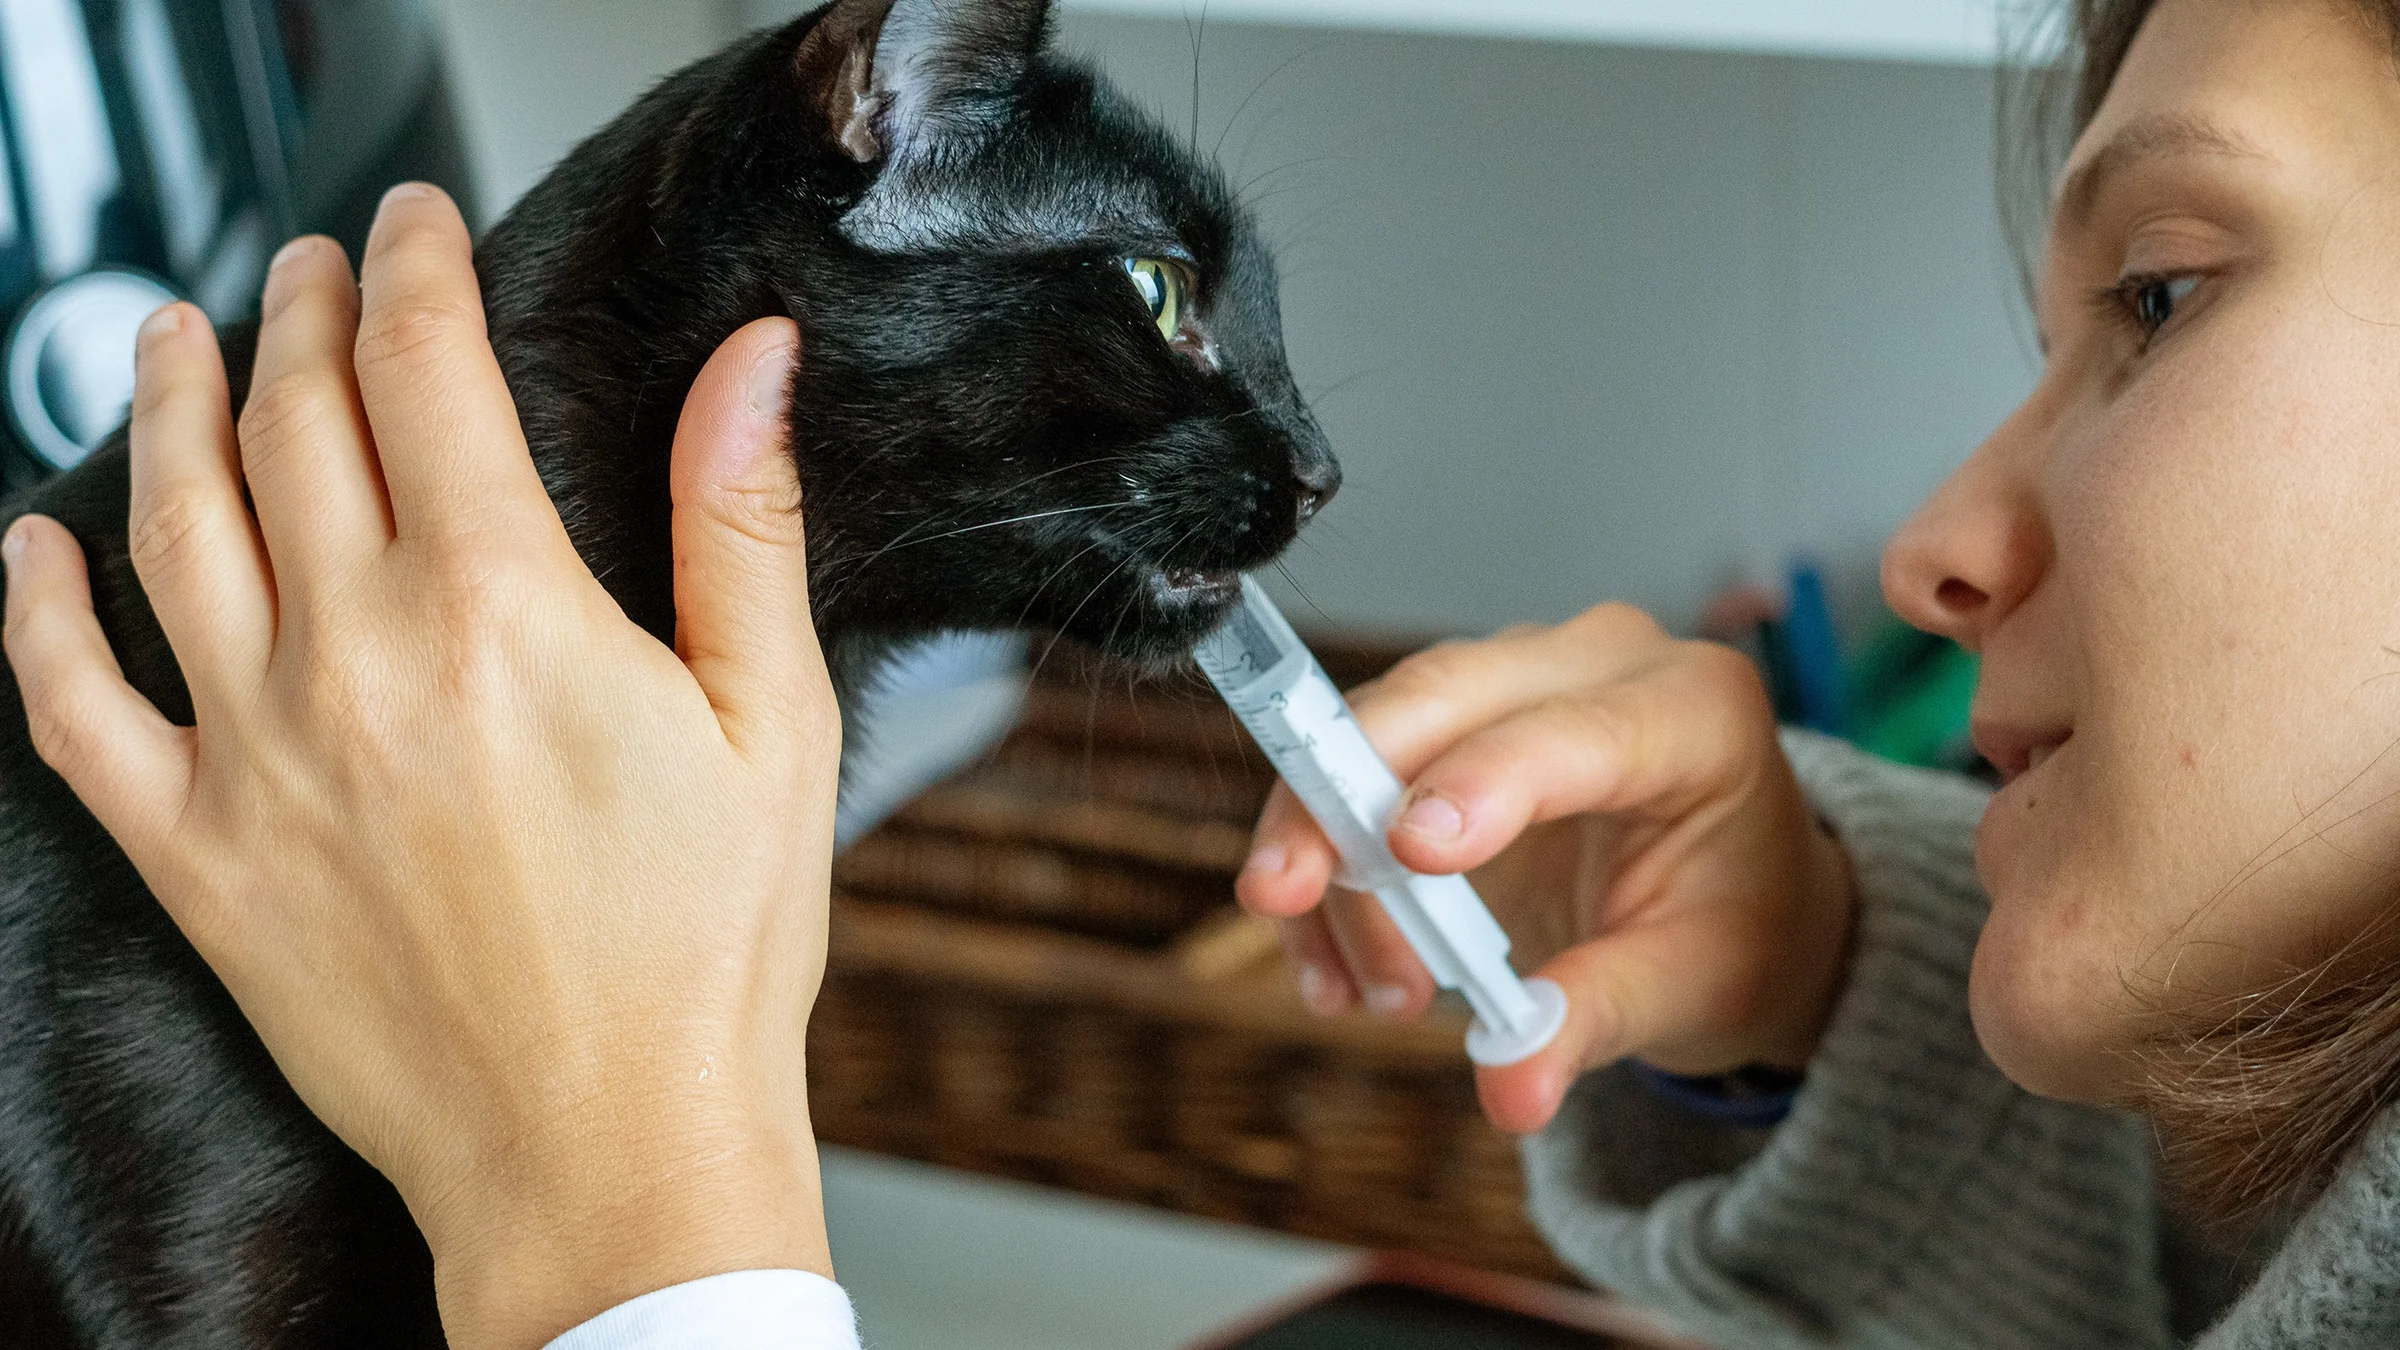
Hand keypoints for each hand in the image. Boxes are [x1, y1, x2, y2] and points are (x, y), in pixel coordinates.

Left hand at [0, 186, 839, 1349]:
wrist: (606, 1154)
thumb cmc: (706, 954)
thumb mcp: (774, 722)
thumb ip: (741, 522)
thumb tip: (754, 362)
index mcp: (501, 612)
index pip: (424, 372)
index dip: (414, 268)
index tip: (413, 222)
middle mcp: (355, 663)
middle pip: (290, 424)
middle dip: (298, 313)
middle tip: (310, 265)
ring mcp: (257, 760)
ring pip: (171, 526)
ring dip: (163, 404)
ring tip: (170, 332)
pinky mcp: (200, 859)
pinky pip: (71, 710)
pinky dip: (34, 614)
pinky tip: (30, 550)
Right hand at [1236, 605, 1854, 1134]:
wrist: (1739, 900)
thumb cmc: (1736, 926)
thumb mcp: (1691, 985)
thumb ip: (1596, 1019)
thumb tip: (1511, 1089)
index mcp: (1694, 708)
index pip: (1573, 730)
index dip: (1483, 781)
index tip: (1409, 851)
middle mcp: (1602, 662)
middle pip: (1443, 695)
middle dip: (1345, 795)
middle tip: (1283, 891)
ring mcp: (1519, 678)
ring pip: (1379, 730)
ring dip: (1334, 856)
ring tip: (1361, 987)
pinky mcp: (1455, 719)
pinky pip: (1356, 770)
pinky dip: (1328, 868)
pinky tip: (1335, 965)